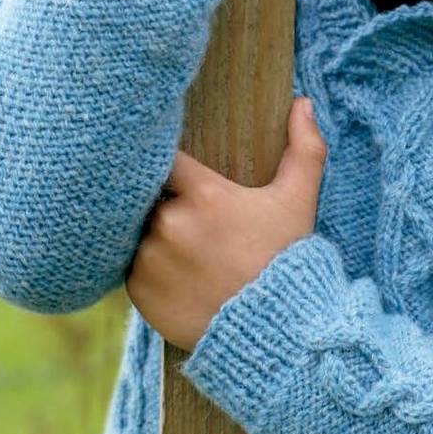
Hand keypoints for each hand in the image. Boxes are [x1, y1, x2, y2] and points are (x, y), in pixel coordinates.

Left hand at [126, 98, 327, 351]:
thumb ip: (304, 147)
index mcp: (203, 194)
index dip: (165, 159)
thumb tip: (303, 101)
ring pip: (136, 230)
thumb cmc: (288, 259)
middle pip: (149, 195)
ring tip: (181, 246)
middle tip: (182, 211)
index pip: (163, 157)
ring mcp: (149, 258)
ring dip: (151, 233)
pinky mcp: (137, 290)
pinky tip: (174, 272)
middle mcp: (170, 223)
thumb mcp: (299, 201)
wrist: (275, 332)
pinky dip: (144, 265)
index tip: (174, 167)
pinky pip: (128, 265)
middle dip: (161, 200)